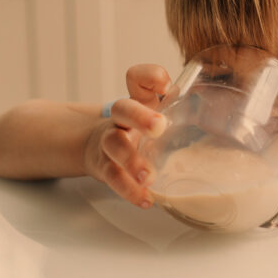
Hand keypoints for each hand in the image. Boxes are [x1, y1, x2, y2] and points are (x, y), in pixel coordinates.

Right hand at [82, 64, 172, 208]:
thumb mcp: (153, 110)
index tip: (166, 86)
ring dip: (131, 160)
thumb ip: (171, 100)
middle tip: (159, 126)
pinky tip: (146, 199)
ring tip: (149, 176)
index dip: (149, 77)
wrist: (95, 144)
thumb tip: (182, 92)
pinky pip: (114, 178)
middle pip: (123, 109)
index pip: (136, 79)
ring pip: (114, 145)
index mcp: (136, 101)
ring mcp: (109, 142)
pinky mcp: (105, 167)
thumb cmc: (135, 127)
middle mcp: (120, 119)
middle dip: (140, 116)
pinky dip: (129, 190)